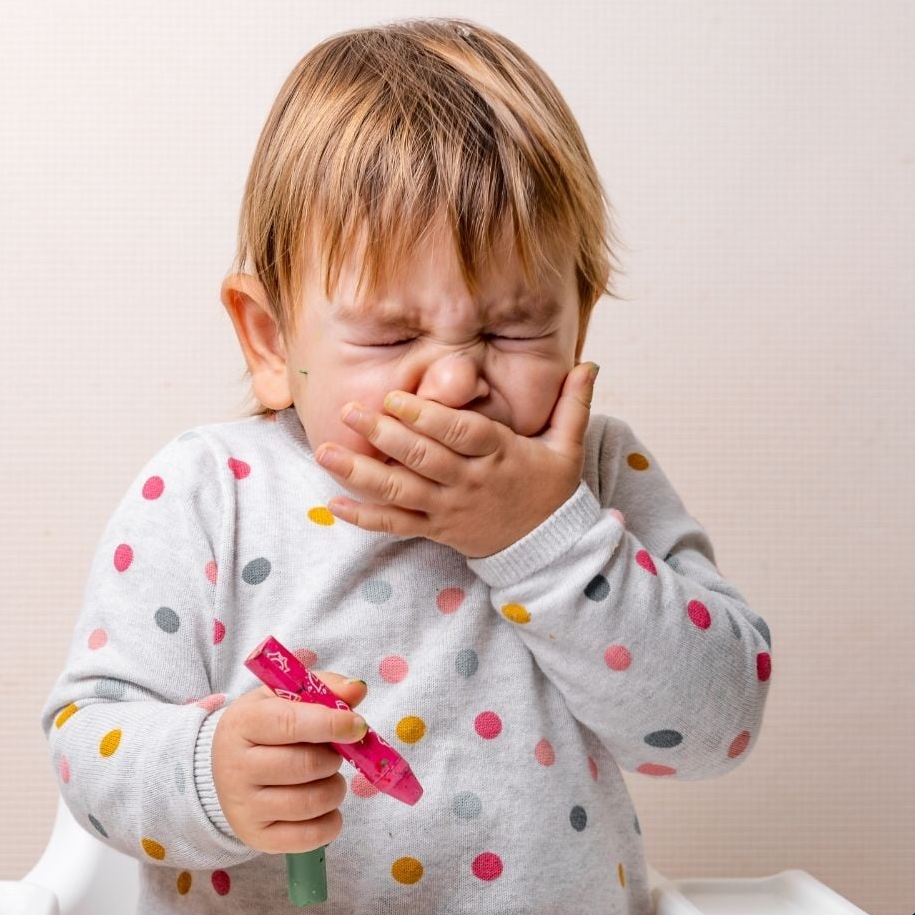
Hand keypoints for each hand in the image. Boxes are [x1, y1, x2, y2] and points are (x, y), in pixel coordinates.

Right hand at [211, 671, 367, 852]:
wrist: (224, 768)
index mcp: (243, 723)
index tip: (357, 726)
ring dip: (334, 788)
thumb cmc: (263, 728)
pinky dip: (331, 822)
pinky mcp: (257, 837)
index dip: (331, 724)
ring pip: (312, 802)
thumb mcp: (284, 698)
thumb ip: (323, 689)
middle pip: (306, 766)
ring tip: (327, 778)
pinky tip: (325, 807)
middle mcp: (237, 767)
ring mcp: (244, 807)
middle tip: (332, 755)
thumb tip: (357, 690)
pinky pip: (311, 837)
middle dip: (333, 759)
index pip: (291, 724)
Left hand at [315, 362, 598, 558]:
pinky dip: (364, 518)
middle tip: (349, 411)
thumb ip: (573, 404)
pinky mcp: (436, 530)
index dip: (427, 418)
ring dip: (360, 473)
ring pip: (400, 492)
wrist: (549, 549)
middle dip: (383, 435)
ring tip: (325, 452)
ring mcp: (449, 509)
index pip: (460, 435)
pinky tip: (334, 504)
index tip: (397, 399)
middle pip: (422, 459)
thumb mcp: (569, 447)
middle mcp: (469, 483)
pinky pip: (396, 525)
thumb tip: (590, 365)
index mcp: (499, 456)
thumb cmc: (552, 490)